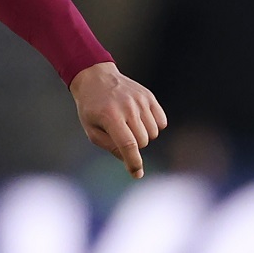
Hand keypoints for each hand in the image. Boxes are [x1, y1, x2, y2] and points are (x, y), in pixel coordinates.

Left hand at [70, 62, 166, 178]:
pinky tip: (140, 121)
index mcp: (110, 116)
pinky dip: (154, 126)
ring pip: (153, 133)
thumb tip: (129, 160)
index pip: (127, 144)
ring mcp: (140, 101)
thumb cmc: (91, 108)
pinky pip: (161, 122)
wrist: (96, 78)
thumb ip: (109, 146)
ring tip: (129, 126)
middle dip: (134, 146)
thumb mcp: (91, 130)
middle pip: (143, 141)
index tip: (137, 174)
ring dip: (144, 136)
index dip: (134, 162)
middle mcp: (128, 107)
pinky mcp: (149, 97)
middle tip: (122, 136)